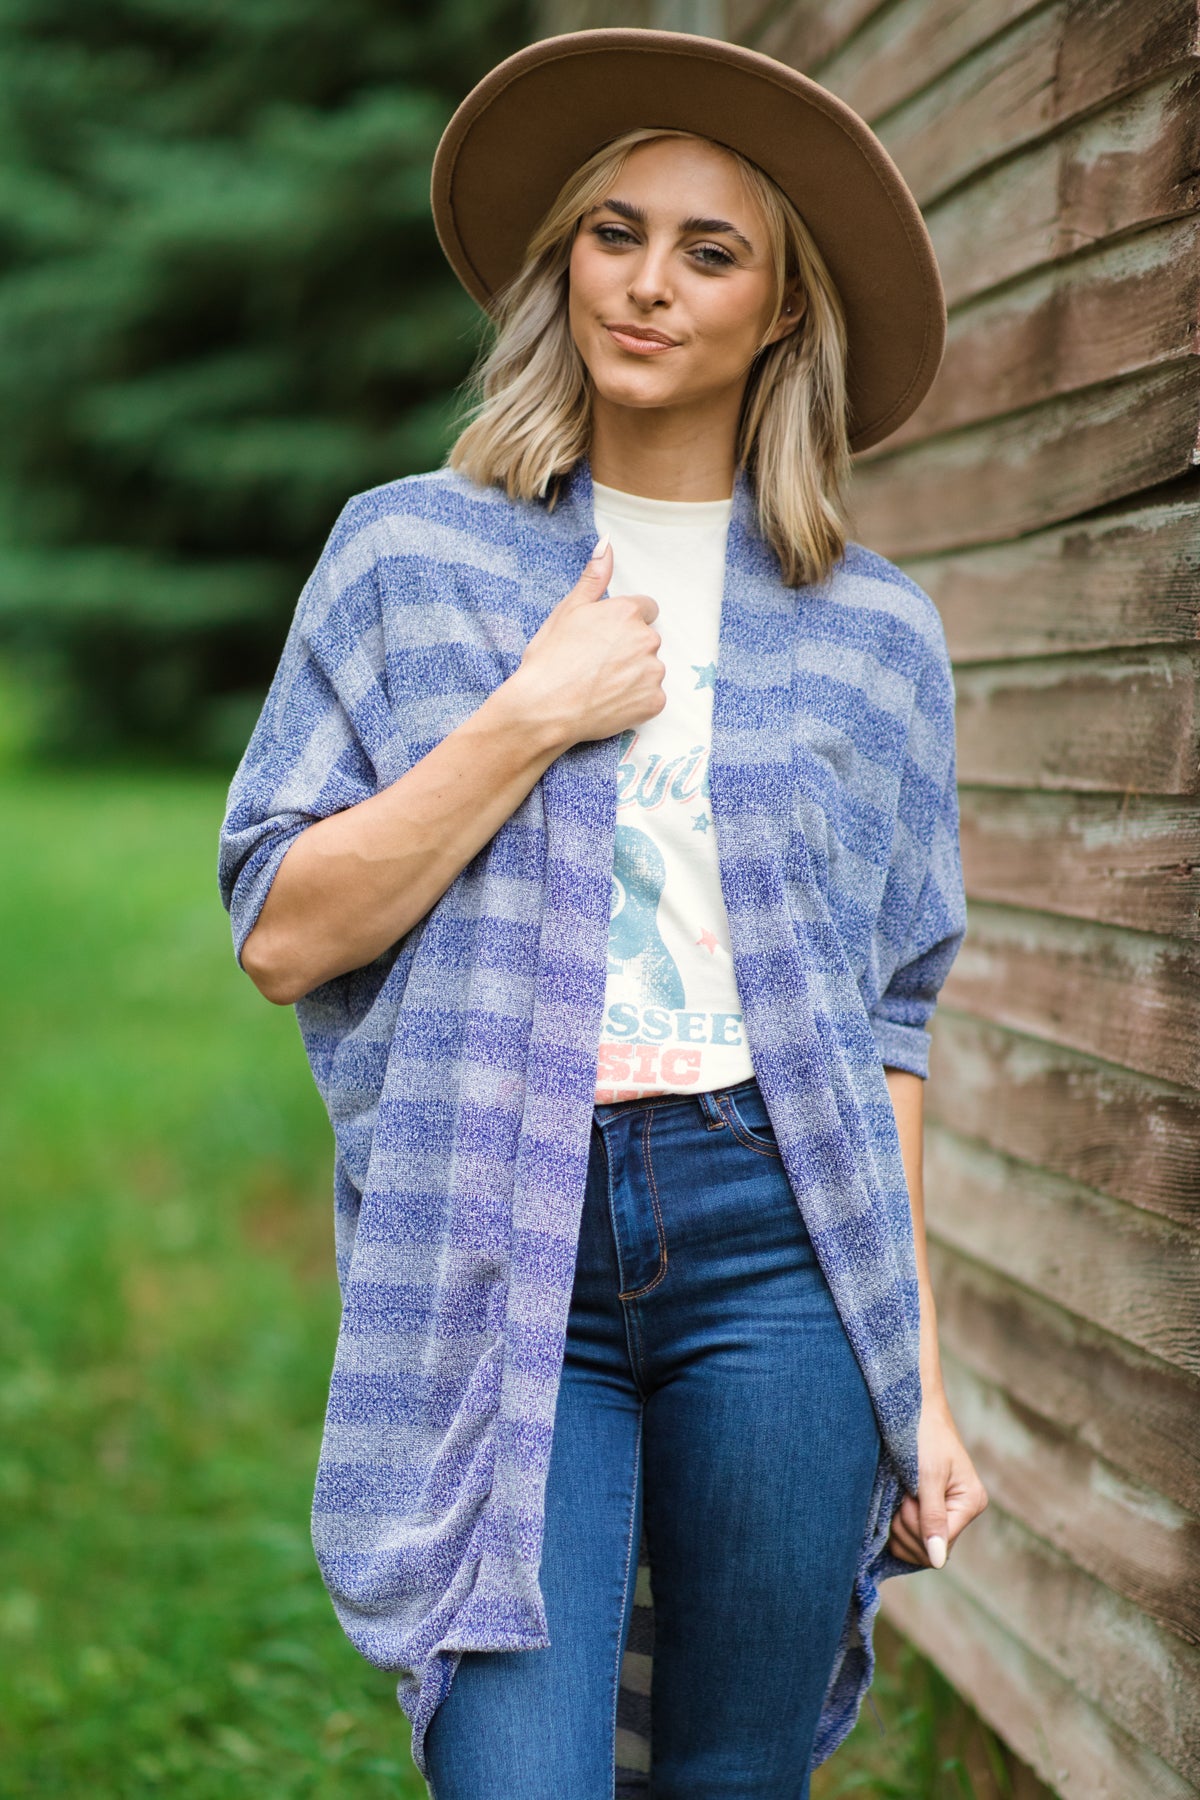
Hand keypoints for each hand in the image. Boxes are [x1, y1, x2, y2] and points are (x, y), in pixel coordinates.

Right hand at [507, 537, 665, 749]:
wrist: (544, 708)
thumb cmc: (551, 659)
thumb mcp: (568, 610)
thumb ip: (594, 577)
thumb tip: (607, 545)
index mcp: (627, 613)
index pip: (646, 609)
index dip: (624, 623)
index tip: (605, 638)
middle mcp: (647, 640)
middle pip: (646, 640)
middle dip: (628, 649)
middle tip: (596, 664)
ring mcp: (653, 673)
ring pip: (649, 669)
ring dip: (633, 675)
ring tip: (600, 685)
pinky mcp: (654, 702)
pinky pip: (651, 697)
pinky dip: (635, 700)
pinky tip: (609, 702)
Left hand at [887, 1391, 987, 1568]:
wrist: (912, 1406)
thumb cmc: (922, 1435)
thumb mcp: (927, 1476)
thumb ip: (932, 1518)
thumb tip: (938, 1562)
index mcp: (971, 1503)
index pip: (942, 1546)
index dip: (917, 1529)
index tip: (906, 1500)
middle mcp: (962, 1512)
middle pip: (929, 1552)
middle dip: (907, 1528)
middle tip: (902, 1495)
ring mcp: (946, 1512)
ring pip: (918, 1548)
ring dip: (901, 1525)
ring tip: (901, 1494)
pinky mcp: (929, 1510)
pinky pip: (912, 1536)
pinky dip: (898, 1524)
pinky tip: (897, 1502)